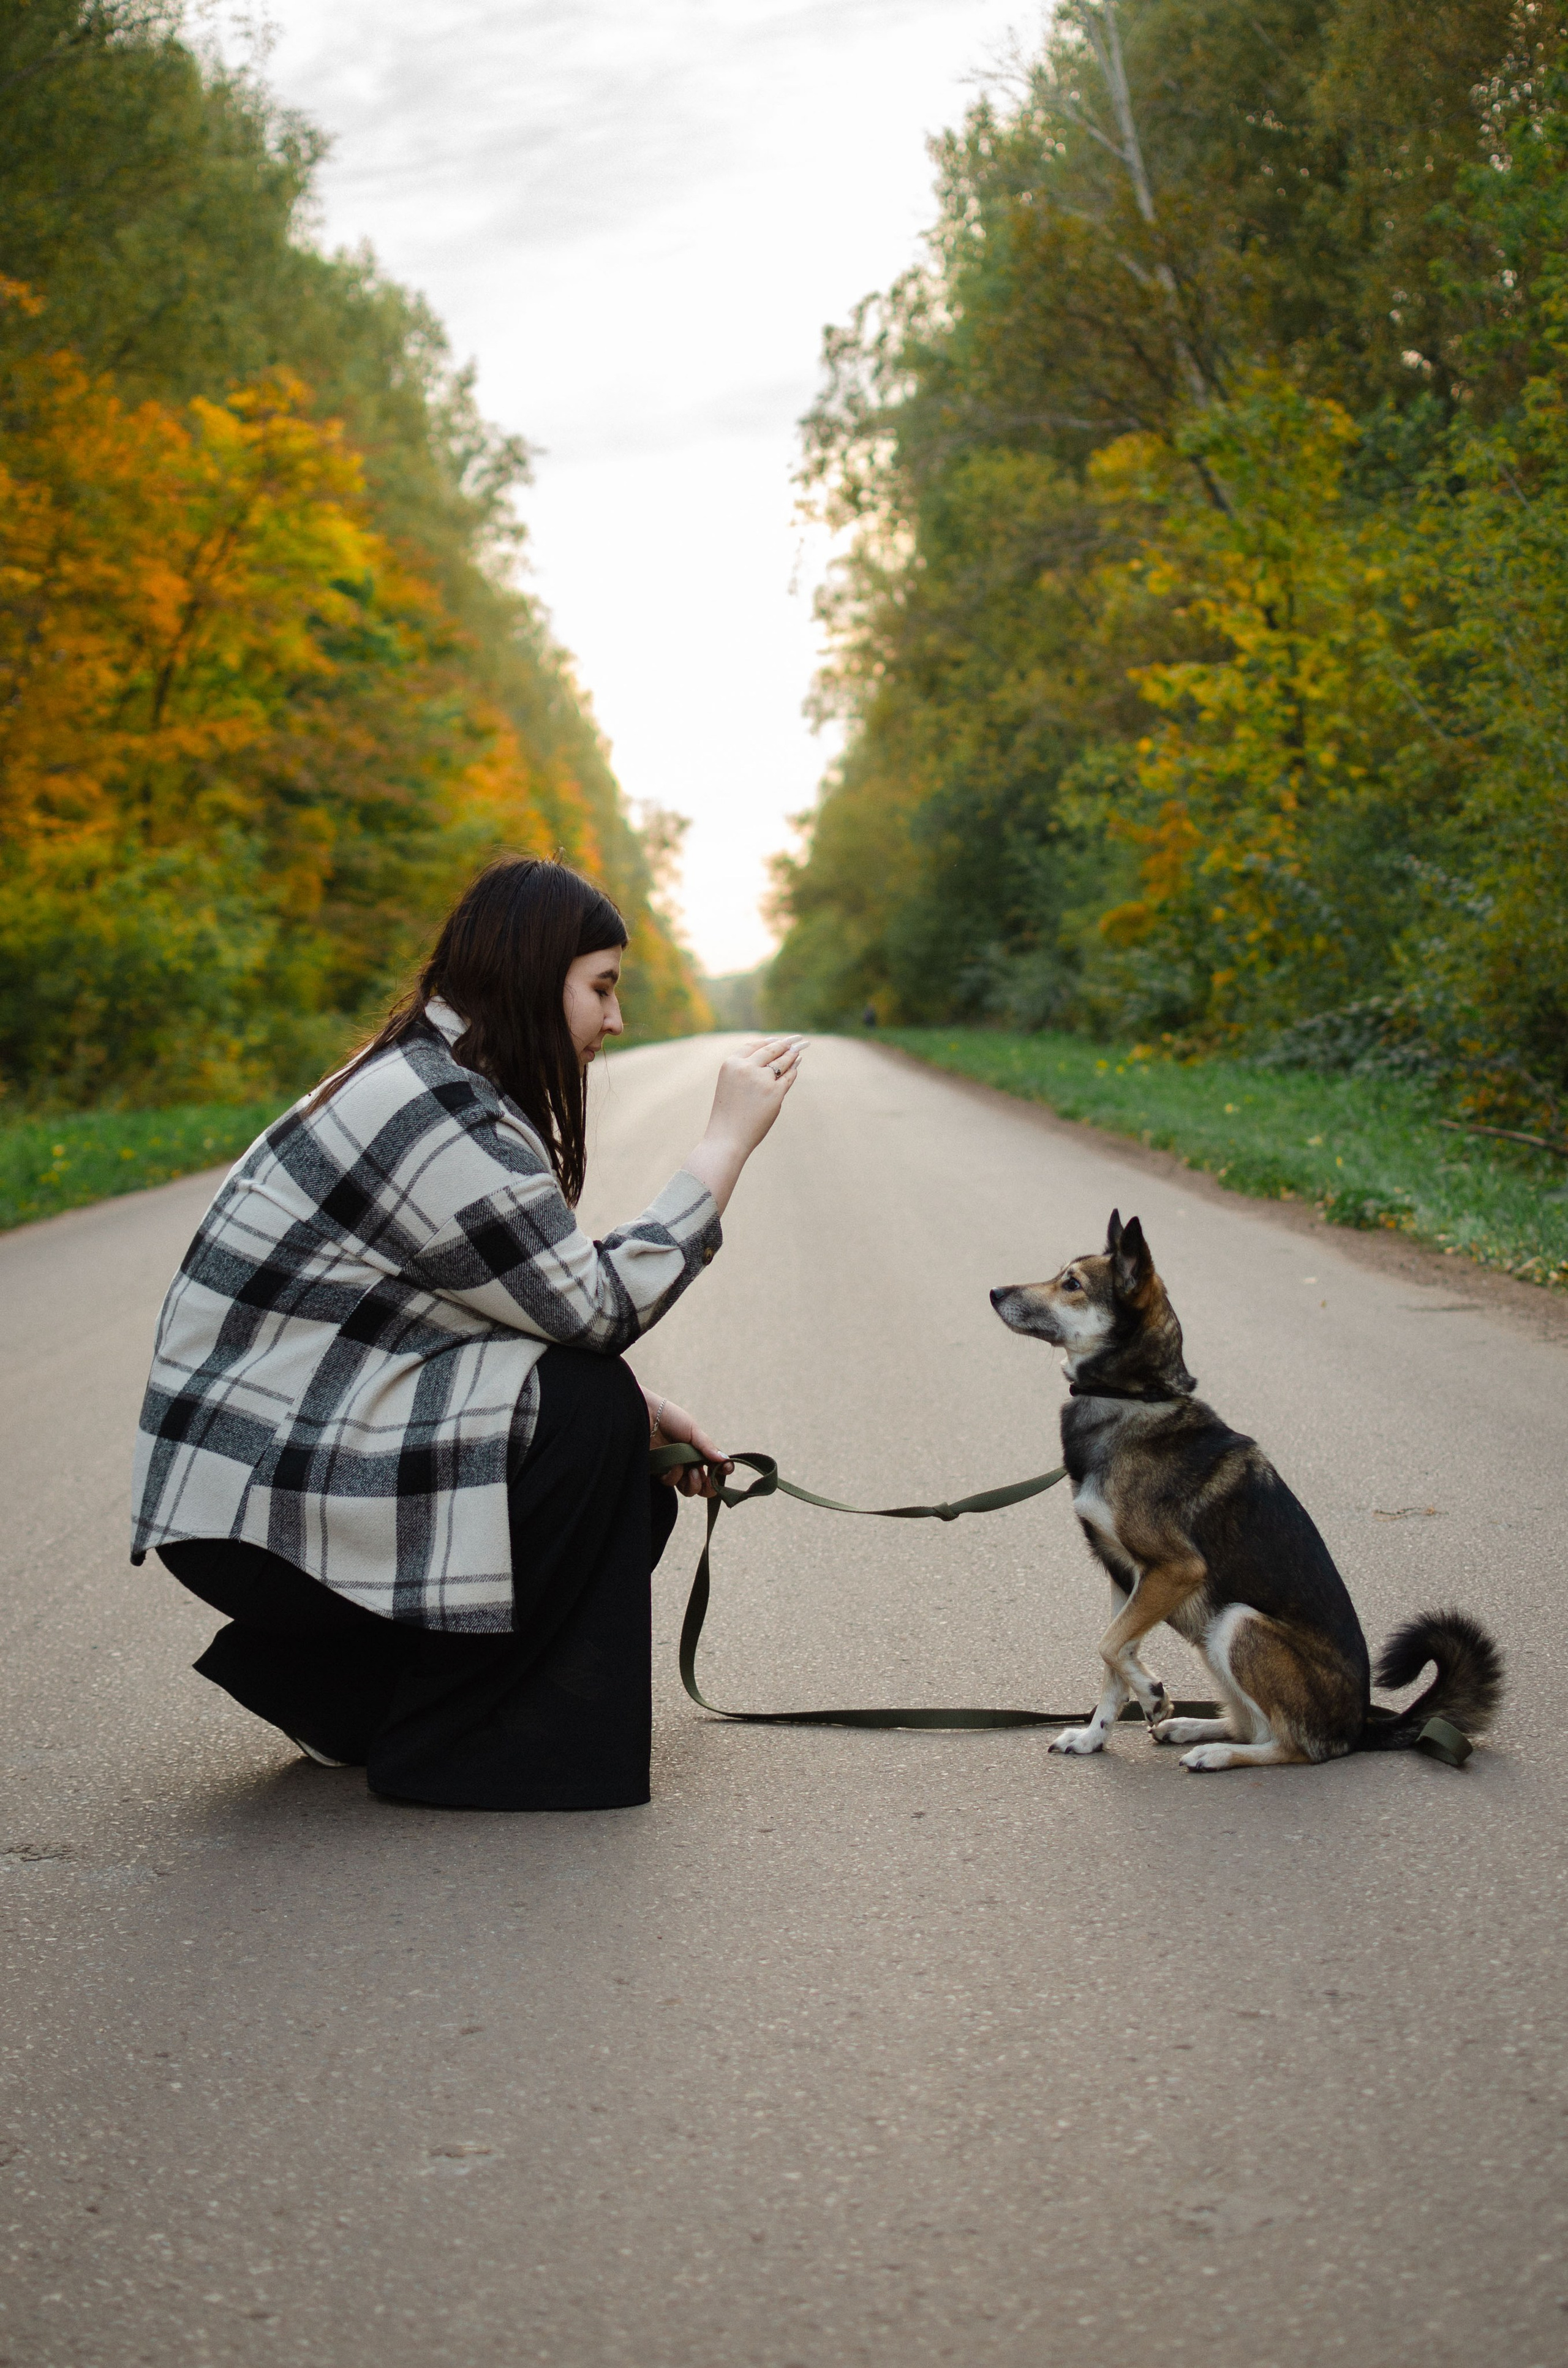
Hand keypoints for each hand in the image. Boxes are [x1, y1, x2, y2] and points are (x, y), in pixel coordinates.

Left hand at [646, 1392, 732, 1497]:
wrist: (646, 1414)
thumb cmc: (670, 1418)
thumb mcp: (693, 1430)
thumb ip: (708, 1447)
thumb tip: (725, 1460)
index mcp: (699, 1452)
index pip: (714, 1469)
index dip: (721, 1473)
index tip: (726, 1469)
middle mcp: (688, 1463)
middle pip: (703, 1486)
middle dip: (709, 1488)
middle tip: (709, 1481)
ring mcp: (674, 1468)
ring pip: (688, 1489)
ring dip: (694, 1484)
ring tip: (693, 1472)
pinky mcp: (660, 1472)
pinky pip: (671, 1483)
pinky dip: (675, 1476)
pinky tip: (675, 1465)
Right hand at [684, 1035, 807, 1213]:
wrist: (727, 1138)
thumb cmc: (728, 1115)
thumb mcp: (731, 1085)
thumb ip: (746, 1071)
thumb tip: (771, 1059)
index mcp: (731, 1063)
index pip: (753, 1046)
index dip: (768, 1042)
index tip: (777, 1039)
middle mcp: (746, 1067)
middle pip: (771, 1050)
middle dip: (786, 1043)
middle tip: (796, 1039)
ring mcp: (762, 1079)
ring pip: (782, 1061)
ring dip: (792, 1054)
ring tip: (799, 1049)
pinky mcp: (775, 1092)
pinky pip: (788, 1077)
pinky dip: (794, 1070)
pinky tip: (797, 1064)